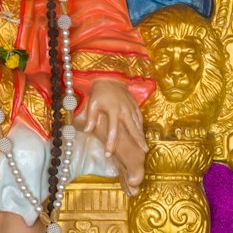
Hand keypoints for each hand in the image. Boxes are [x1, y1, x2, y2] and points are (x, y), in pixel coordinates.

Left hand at [75, 78, 147, 193]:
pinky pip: (140, 117)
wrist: (109, 78)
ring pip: (138, 124)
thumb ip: (91, 118)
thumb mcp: (92, 104)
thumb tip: (87, 131)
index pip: (113, 131)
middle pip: (132, 129)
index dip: (111, 143)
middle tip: (143, 152)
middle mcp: (125, 110)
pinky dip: (142, 126)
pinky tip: (142, 134)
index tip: (109, 154)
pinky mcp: (134, 104)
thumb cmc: (99, 92)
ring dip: (141, 135)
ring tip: (145, 147)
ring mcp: (131, 107)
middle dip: (138, 141)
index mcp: (114, 110)